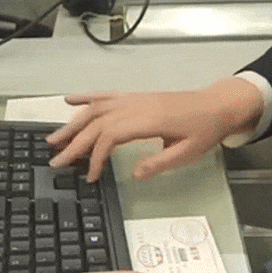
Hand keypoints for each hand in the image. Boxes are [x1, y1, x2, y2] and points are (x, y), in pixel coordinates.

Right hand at [47, 78, 262, 181]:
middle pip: (96, 123)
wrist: (217, 105)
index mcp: (148, 120)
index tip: (90, 177)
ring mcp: (133, 99)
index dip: (96, 157)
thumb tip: (133, 175)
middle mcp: (136, 106)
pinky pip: (105, 95)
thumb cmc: (204, 131)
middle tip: (55, 162)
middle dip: (74, 144)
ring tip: (54, 140)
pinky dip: (85, 98)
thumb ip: (159, 163)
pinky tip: (69, 101)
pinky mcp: (134, 97)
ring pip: (95, 109)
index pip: (111, 137)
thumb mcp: (187, 153)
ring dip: (72, 124)